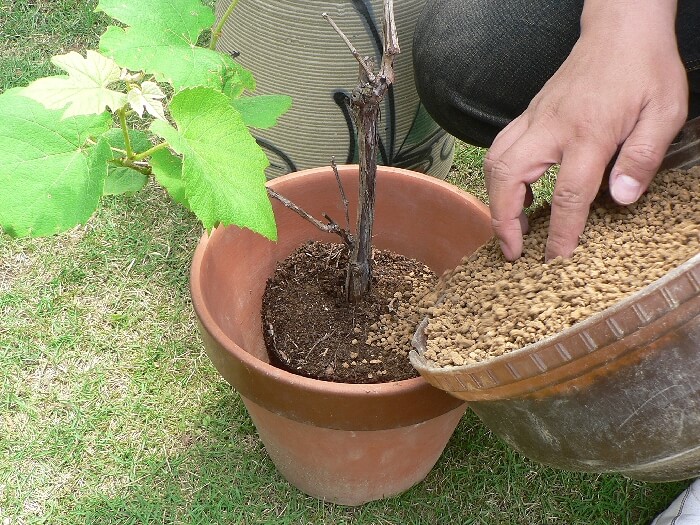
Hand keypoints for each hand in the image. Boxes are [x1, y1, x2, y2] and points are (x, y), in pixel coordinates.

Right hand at [483, 0, 687, 260]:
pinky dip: (498, 177)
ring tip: (507, 227)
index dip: (560, 234)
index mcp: (588, 133)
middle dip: (503, 220)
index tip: (555, 260)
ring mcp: (535, 119)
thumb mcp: (663, 111)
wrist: (620, 30)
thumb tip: (621, 198)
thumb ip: (643, 157)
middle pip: (508, 178)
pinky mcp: (529, 115)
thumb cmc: (644, 69)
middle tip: (512, 250)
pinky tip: (513, 192)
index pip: (567, 194)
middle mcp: (551, 128)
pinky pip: (500, 148)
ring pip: (495, 162)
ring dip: (495, 200)